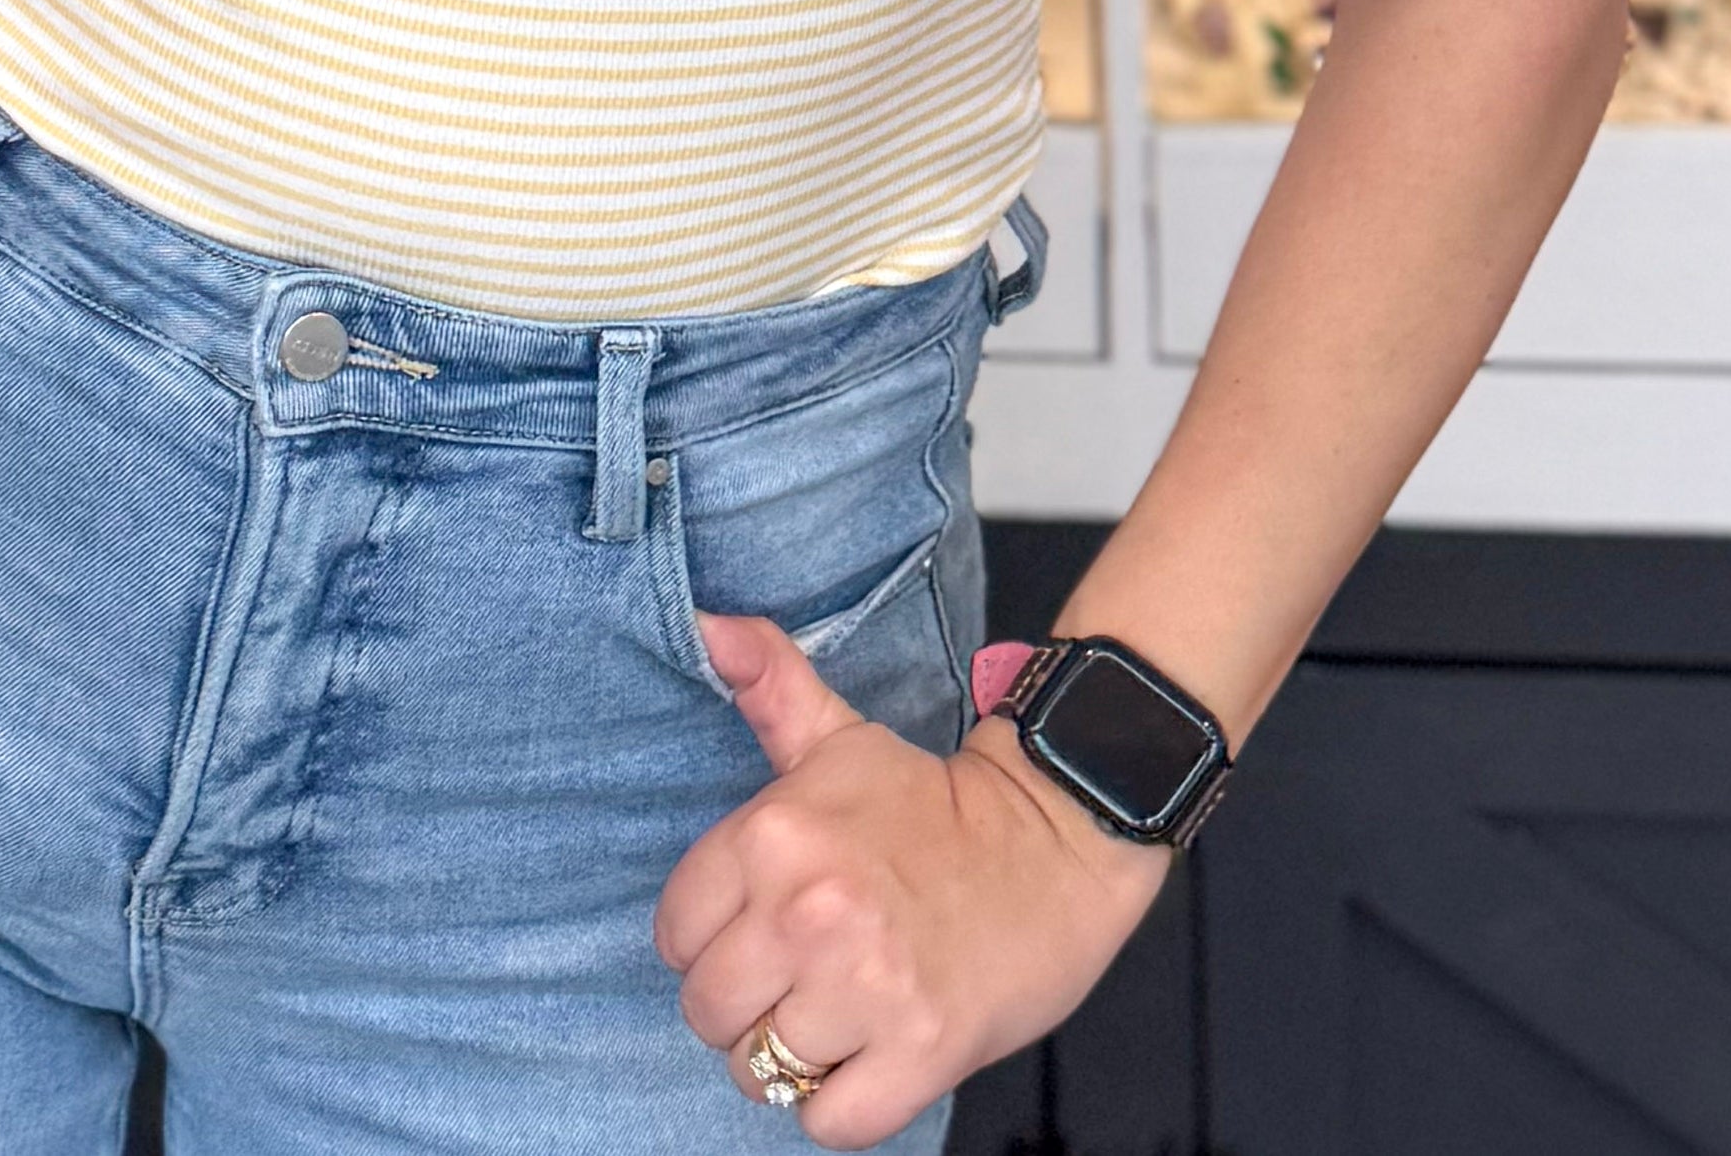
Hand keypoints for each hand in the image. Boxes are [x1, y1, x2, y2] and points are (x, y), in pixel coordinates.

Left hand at [653, 615, 1169, 1144]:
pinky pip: (830, 1123)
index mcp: (774, 838)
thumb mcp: (839, 737)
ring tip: (831, 1021)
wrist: (1055, 841)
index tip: (753, 932)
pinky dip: (840, 1107)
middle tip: (792, 984)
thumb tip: (706, 624)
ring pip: (760, 1073)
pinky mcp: (922, 1052)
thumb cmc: (930, 801)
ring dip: (790, 1060)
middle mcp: (809, 913)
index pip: (675, 935)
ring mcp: (865, 989)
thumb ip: (767, 686)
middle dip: (741, 1008)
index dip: (707, 942)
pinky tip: (865, 1061)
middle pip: (709, 1012)